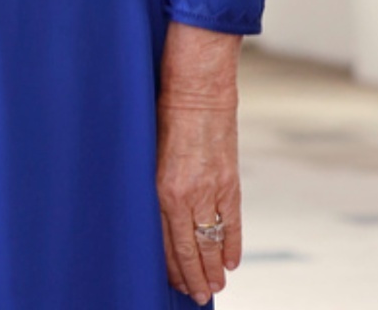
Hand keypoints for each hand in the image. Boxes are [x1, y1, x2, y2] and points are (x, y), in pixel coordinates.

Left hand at [157, 24, 243, 304]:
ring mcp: (212, 190)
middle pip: (191, 248)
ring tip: (214, 286)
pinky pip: (232, 222)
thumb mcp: (145, 149)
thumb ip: (150, 180)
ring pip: (213, 240)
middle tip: (196, 296)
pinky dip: (231, 244)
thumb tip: (150, 207)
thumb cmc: (159, 112)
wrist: (197, 88)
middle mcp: (186, 194)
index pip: (166, 241)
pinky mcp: (230, 181)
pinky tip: (231, 262)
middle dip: (194, 276)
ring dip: (214, 267)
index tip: (175, 286)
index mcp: (160, 188)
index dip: (173, 267)